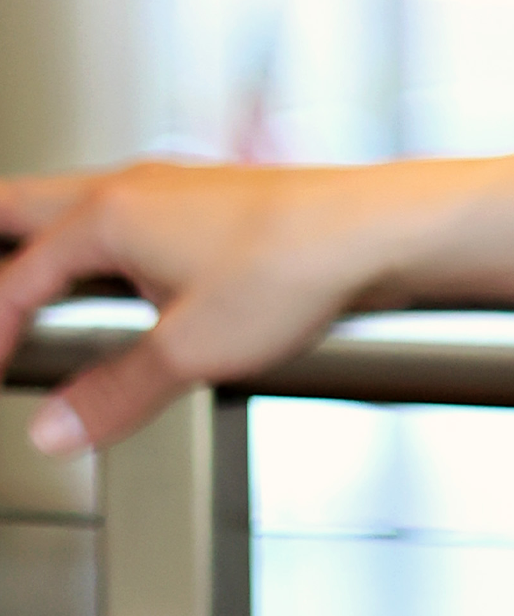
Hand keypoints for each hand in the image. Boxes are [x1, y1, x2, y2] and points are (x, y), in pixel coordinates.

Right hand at [0, 159, 406, 454]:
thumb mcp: (188, 350)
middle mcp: (136, 189)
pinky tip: (108, 275)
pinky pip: (121, 215)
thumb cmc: (295, 264)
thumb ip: (112, 393)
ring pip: (75, 205)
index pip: (17, 280)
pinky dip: (88, 242)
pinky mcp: (207, 205)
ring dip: (39, 239)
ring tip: (21, 275)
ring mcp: (174, 189)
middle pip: (29, 207)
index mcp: (111, 216)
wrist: (376, 230)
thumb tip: (57, 426)